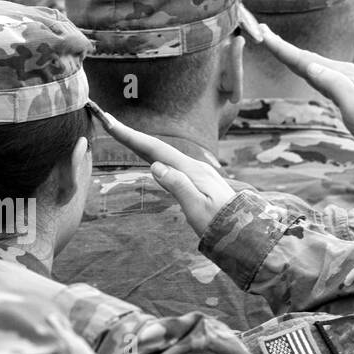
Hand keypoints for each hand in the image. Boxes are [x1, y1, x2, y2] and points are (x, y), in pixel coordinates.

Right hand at [87, 103, 237, 235]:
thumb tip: (155, 166)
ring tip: (122, 134)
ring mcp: (196, 172)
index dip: (131, 137)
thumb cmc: (221, 224)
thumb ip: (177, 186)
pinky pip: (170, 163)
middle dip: (132, 136)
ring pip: (163, 154)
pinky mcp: (197, 180)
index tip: (111, 123)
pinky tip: (148, 156)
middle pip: (157, 148)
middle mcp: (193, 166)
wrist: (245, 231)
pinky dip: (153, 155)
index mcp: (191, 171)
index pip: (155, 150)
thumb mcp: (197, 208)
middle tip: (109, 122)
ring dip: (141, 144)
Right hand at [258, 26, 353, 149]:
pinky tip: (308, 70)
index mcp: (344, 74)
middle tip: (263, 31)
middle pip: (308, 57)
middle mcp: (347, 73)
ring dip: (295, 56)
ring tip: (279, 47)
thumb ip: (333, 84)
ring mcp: (351, 82)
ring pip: (316, 64)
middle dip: (284, 46)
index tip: (262, 33)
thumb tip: (307, 64)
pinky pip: (324, 75)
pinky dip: (309, 68)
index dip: (282, 48)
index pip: (305, 59)